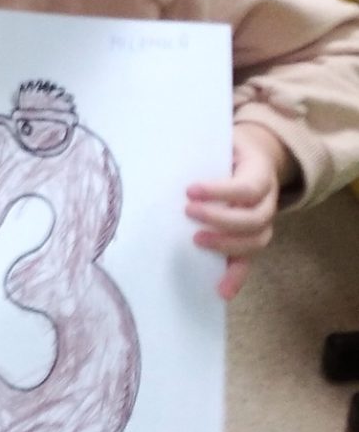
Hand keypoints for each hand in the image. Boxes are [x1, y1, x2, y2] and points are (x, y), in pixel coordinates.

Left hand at [187, 124, 289, 299]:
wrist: (255, 155)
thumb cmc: (229, 150)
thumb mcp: (222, 140)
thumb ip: (202, 146)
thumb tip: (163, 149)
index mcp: (261, 173)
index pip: (248, 187)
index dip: (221, 191)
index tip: (190, 190)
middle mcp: (268, 200)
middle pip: (254, 218)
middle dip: (221, 219)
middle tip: (188, 212)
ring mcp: (264, 222)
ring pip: (256, 240)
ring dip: (227, 246)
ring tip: (196, 241)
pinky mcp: (252, 239)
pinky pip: (249, 261)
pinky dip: (236, 277)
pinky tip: (221, 291)